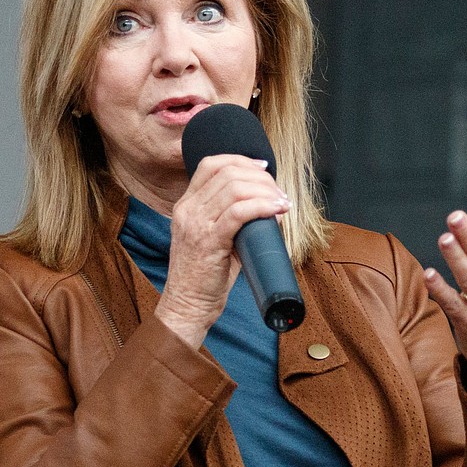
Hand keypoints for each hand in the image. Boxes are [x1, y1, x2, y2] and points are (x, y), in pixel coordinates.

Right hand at [155, 154, 289, 348]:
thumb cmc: (204, 277)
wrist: (187, 306)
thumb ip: (231, 220)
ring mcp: (196, 224)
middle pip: (227, 172)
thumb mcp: (212, 240)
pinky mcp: (208, 241)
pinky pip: (239, 212)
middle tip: (278, 192)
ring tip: (281, 203)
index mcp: (185, 206)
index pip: (211, 164)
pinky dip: (263, 206)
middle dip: (260, 177)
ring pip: (235, 188)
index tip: (263, 169)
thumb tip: (268, 207)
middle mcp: (187, 210)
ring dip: (266, 191)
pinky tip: (276, 211)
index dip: (241, 160)